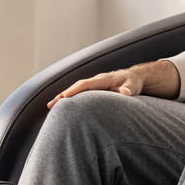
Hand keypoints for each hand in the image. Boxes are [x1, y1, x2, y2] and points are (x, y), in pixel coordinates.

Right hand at [47, 60, 179, 108]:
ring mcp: (94, 85)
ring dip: (63, 97)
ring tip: (51, 106)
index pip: (86, 84)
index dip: (75, 90)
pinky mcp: (94, 89)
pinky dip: (70, 98)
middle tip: (52, 105)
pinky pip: (80, 93)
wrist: (134, 78)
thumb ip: (129, 89)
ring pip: (76, 90)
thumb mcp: (134, 86)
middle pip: (76, 87)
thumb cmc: (133, 83)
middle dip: (64, 95)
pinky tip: (62, 106)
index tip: (65, 97)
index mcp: (103, 79)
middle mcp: (96, 80)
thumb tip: (125, 92)